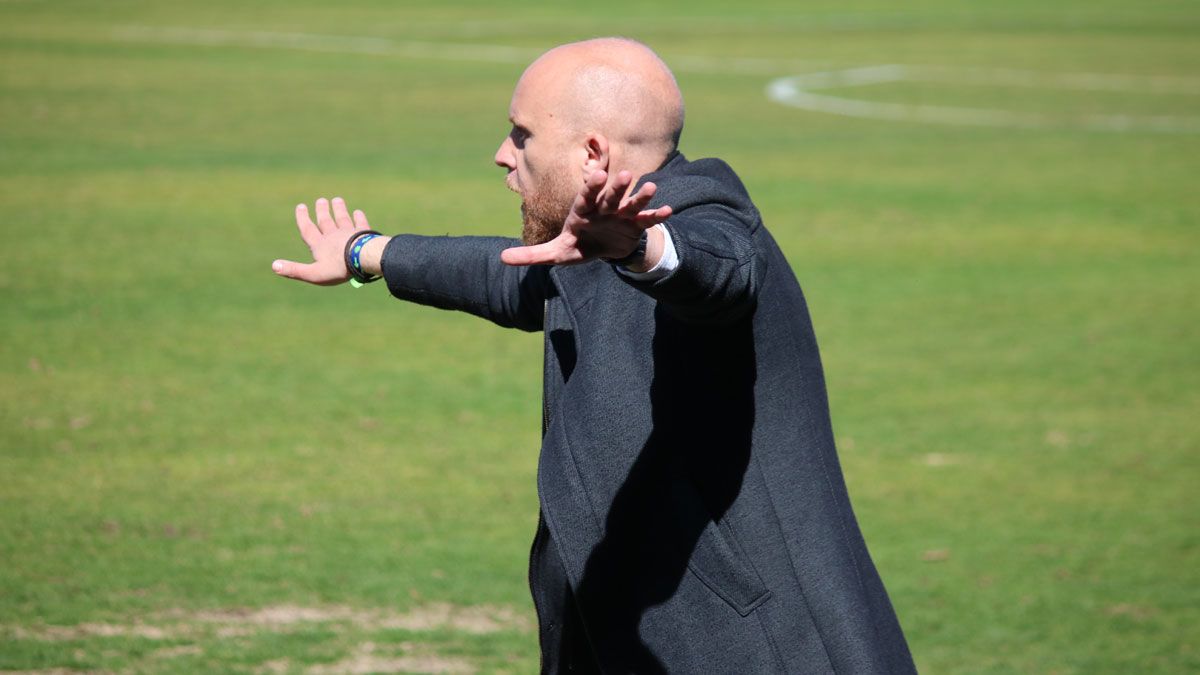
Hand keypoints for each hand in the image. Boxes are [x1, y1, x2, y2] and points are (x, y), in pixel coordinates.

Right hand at [272, 197, 370, 284]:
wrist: (362, 259)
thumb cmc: (337, 268)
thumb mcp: (314, 274)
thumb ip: (295, 270)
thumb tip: (274, 266)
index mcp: (319, 245)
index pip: (308, 229)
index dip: (303, 218)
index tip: (301, 206)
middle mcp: (332, 236)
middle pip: (326, 221)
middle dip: (322, 211)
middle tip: (321, 200)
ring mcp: (349, 233)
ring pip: (342, 219)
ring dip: (339, 210)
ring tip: (337, 200)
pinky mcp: (364, 234)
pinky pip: (360, 224)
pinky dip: (359, 217)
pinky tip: (358, 212)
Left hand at [500, 169, 672, 265]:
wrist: (607, 249)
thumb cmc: (580, 245)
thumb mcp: (557, 253)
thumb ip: (532, 255)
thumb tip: (503, 258)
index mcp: (583, 211)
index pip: (585, 196)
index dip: (590, 186)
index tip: (595, 173)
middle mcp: (603, 208)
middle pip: (609, 195)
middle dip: (616, 186)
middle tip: (624, 174)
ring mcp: (621, 215)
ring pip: (631, 203)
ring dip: (640, 196)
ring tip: (651, 187)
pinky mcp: (635, 226)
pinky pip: (646, 220)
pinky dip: (656, 216)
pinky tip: (667, 211)